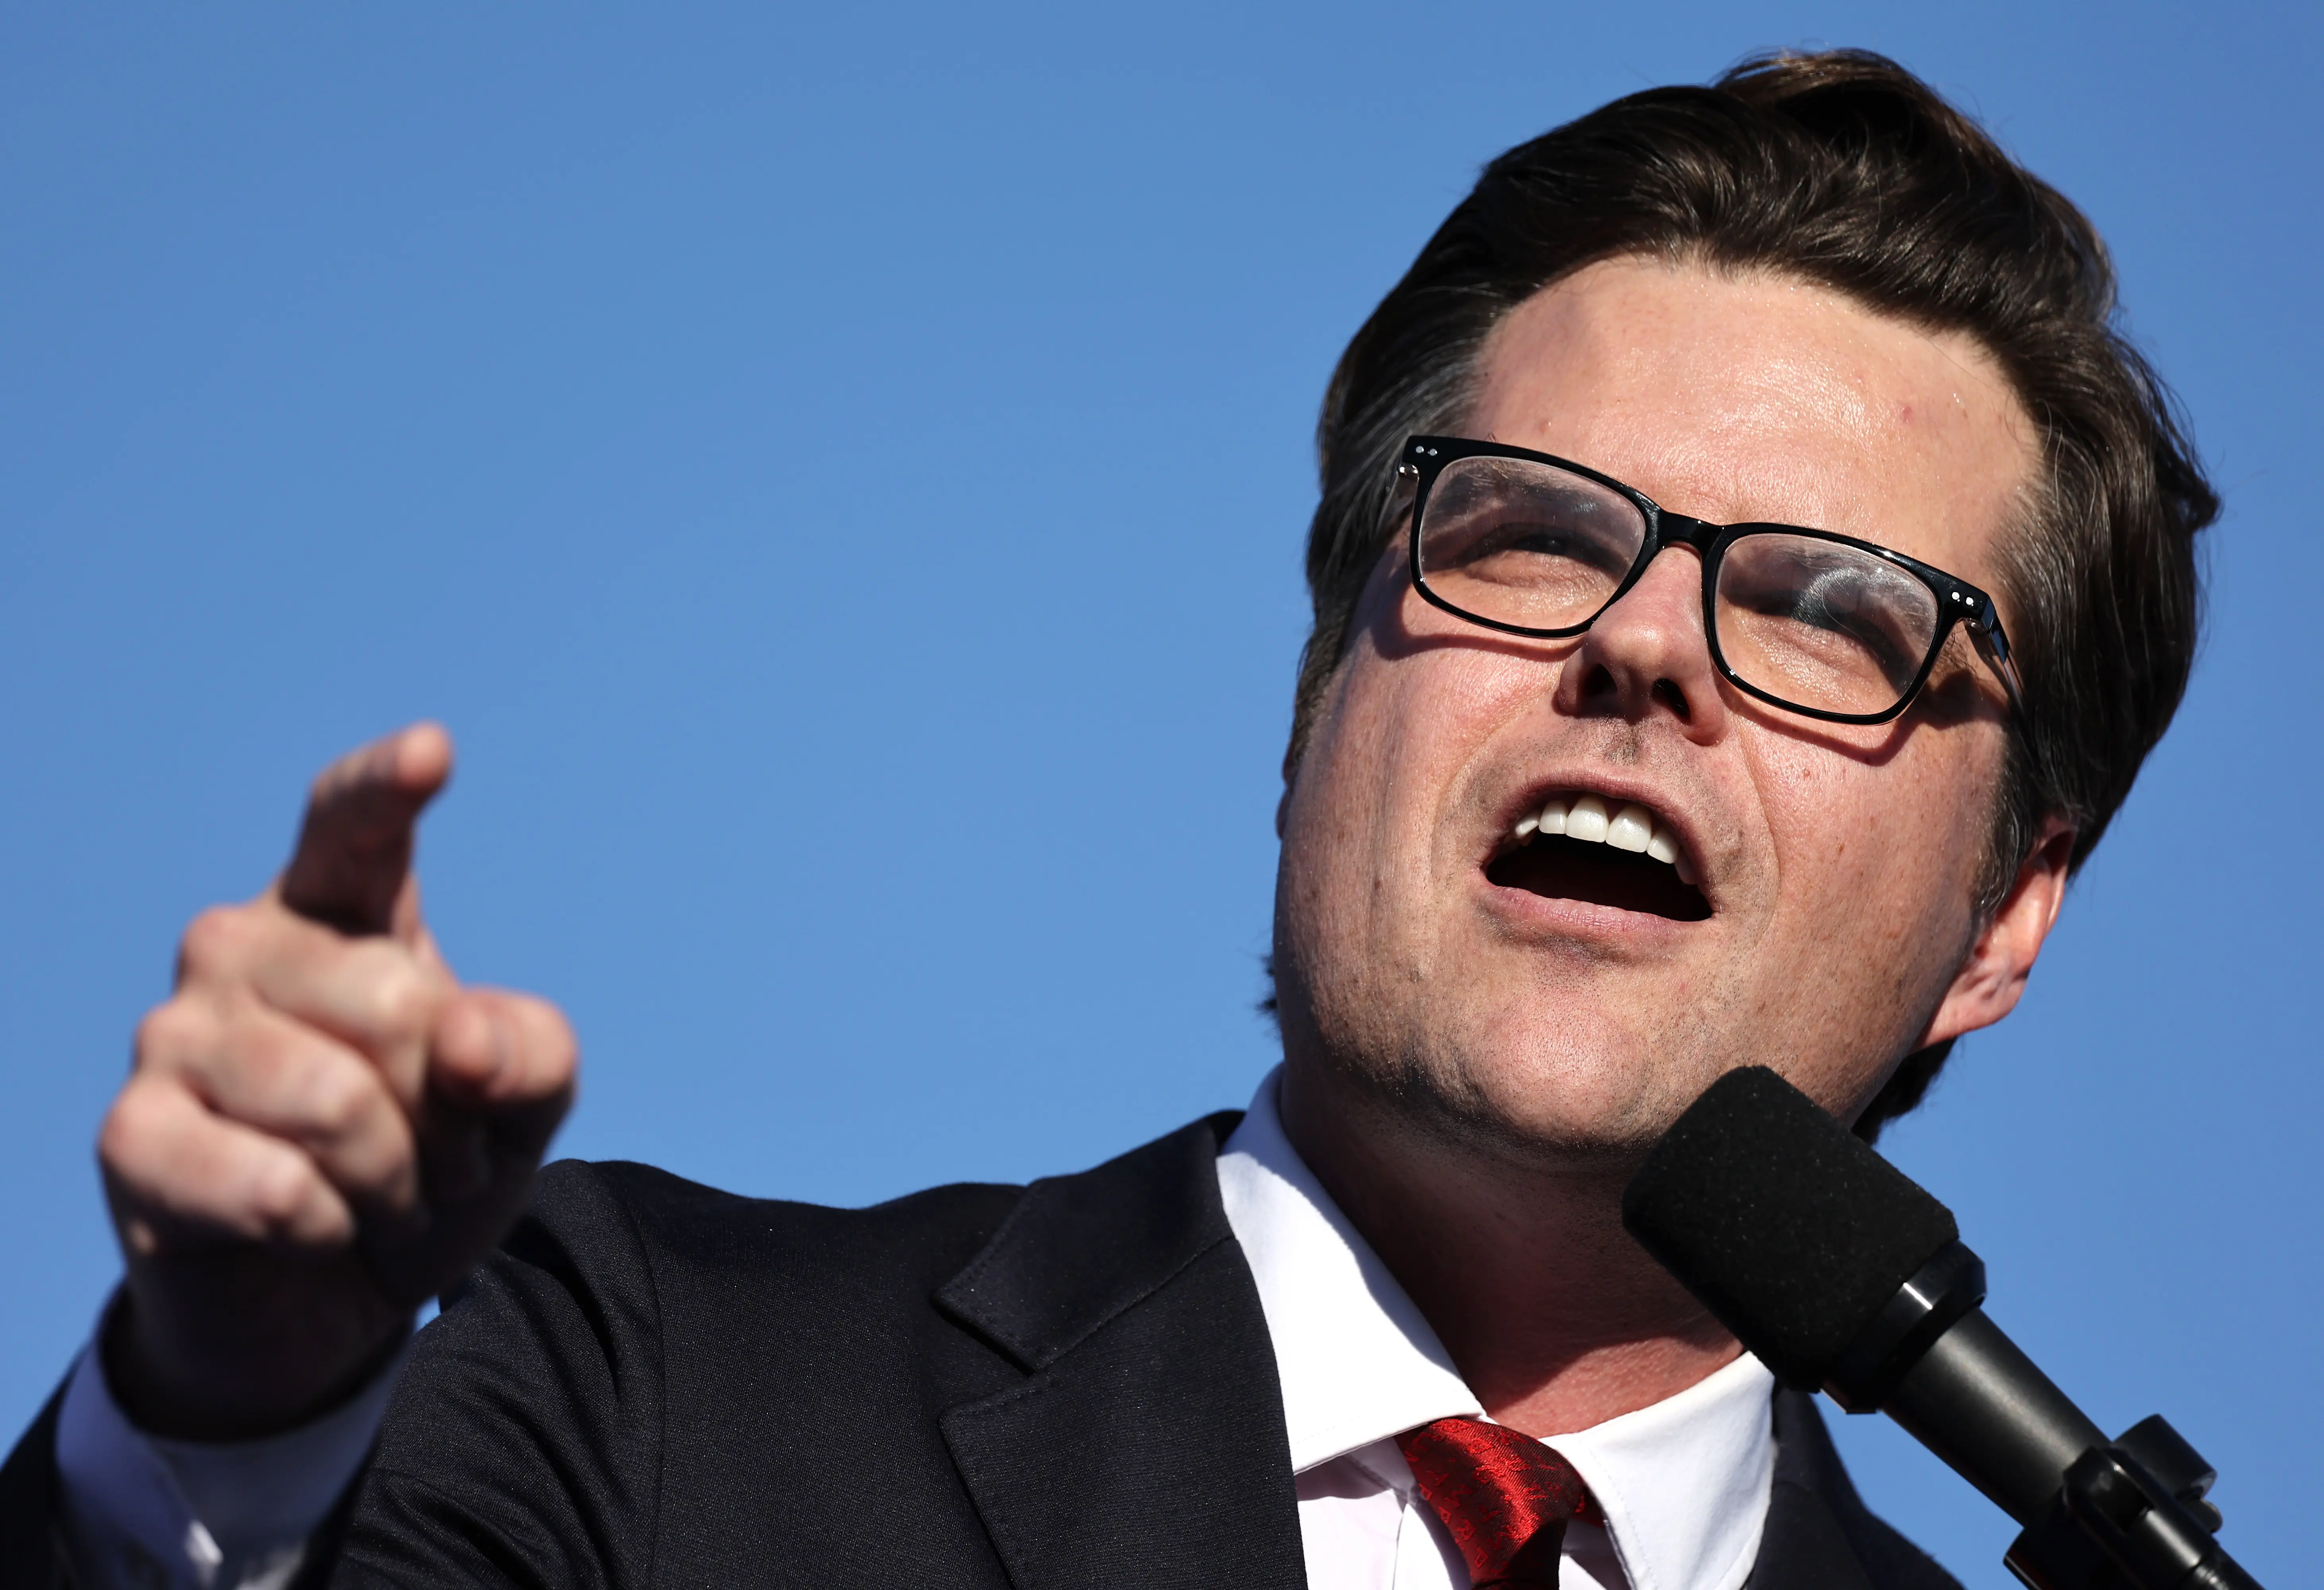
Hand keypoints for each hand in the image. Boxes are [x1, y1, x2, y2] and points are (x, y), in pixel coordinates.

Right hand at [98, 724, 577, 1439]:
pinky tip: (310, 1232)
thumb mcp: (517, 1111)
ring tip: (384, 1201)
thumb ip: (532, 1055)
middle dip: (449, 1113)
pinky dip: (327, 1231)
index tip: (431, 752)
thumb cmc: (425, 1173)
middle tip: (437, 1160)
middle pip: (398, 1006)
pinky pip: (276, 1186)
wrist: (333, 1301)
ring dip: (396, 1183)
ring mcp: (172, 1035)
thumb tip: (465, 1037)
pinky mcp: (131, 1135)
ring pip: (340, 1105)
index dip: (385, 790)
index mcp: (337, 914)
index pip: (351, 828)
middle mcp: (239, 947)